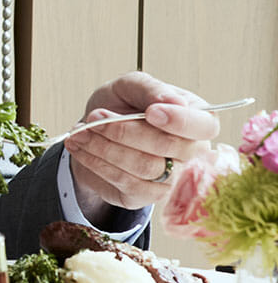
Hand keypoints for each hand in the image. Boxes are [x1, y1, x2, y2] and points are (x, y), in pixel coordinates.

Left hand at [63, 71, 216, 212]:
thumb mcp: (130, 87)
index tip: (150, 113)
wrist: (96, 130)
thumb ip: (150, 89)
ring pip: (144, 167)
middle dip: (123, 131)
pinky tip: (82, 148)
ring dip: (104, 147)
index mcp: (199, 120)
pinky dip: (97, 163)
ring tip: (80, 132)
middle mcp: (194, 153)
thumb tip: (172, 102)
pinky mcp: (150, 195)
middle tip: (93, 117)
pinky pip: (127, 183)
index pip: (203, 126)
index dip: (179, 121)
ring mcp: (175, 178)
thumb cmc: (122, 105)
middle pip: (166, 146)